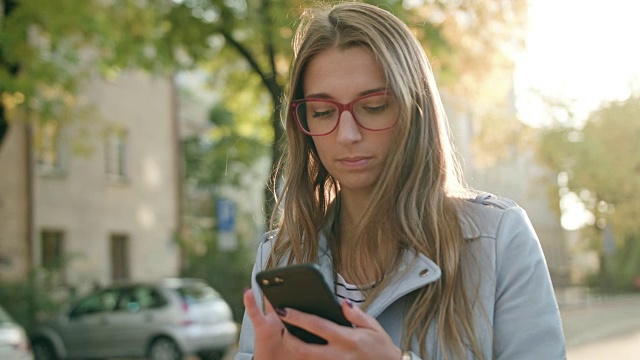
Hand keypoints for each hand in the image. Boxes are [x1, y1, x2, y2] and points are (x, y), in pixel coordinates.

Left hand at [244, 288, 401, 359]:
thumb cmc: (382, 349)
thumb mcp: (373, 327)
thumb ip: (356, 315)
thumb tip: (342, 303)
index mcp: (347, 339)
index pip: (317, 326)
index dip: (298, 317)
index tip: (282, 309)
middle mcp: (338, 355)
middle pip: (304, 349)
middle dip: (288, 339)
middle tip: (279, 329)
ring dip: (294, 350)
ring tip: (286, 338)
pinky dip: (306, 358)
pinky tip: (300, 351)